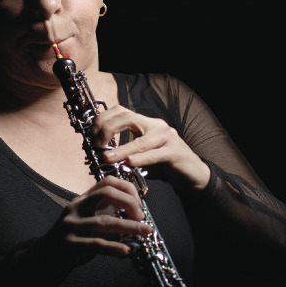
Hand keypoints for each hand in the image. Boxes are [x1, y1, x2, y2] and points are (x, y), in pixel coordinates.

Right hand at [44, 176, 153, 257]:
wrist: (43, 259)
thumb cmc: (71, 241)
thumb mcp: (88, 224)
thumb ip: (106, 218)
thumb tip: (135, 221)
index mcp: (82, 200)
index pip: (107, 183)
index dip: (127, 189)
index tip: (140, 204)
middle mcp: (75, 208)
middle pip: (106, 193)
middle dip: (129, 203)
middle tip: (142, 217)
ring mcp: (70, 225)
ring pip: (105, 222)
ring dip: (129, 227)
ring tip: (145, 231)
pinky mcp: (68, 243)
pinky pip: (95, 244)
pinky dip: (113, 247)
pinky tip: (125, 251)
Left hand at [91, 106, 211, 191]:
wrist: (193, 174)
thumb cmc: (166, 165)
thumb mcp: (143, 155)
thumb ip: (127, 152)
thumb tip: (102, 155)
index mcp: (146, 124)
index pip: (121, 112)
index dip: (103, 119)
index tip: (92, 133)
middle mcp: (156, 126)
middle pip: (127, 118)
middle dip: (108, 129)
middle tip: (97, 144)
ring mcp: (167, 137)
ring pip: (140, 140)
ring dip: (121, 150)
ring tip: (107, 158)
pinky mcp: (175, 151)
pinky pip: (155, 154)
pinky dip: (140, 159)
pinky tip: (129, 163)